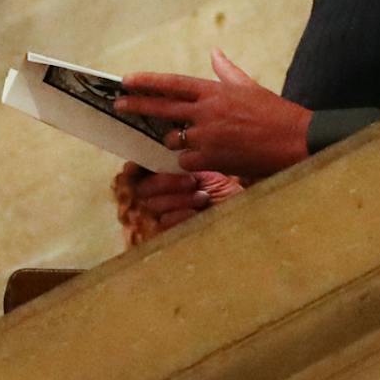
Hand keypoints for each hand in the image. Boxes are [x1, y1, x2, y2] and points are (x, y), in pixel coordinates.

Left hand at [112, 49, 311, 180]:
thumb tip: (215, 52)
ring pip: (174, 139)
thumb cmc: (276, 114)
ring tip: (191, 140)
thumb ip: (227, 72)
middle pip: (162, 108)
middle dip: (137, 106)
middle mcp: (206, 111)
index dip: (147, 82)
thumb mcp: (250, 87)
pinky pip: (187, 160)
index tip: (127, 80)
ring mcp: (208, 136)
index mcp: (214, 91)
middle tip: (119, 105)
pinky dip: (191, 160)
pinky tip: (205, 158)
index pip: (172, 84)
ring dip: (176, 140)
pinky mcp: (213, 159)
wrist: (298, 142)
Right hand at [128, 167, 245, 232]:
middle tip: (191, 181)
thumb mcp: (204, 171)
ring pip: (154, 205)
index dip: (133, 169)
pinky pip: (165, 222)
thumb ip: (181, 162)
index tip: (136, 167)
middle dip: (165, 182)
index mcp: (164, 178)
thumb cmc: (226, 190)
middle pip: (142, 188)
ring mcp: (166, 216)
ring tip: (203, 197)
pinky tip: (197, 212)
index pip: (136, 174)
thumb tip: (164, 145)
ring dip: (178, 198)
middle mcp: (161, 197)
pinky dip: (181, 214)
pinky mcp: (174, 234)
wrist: (245, 214)